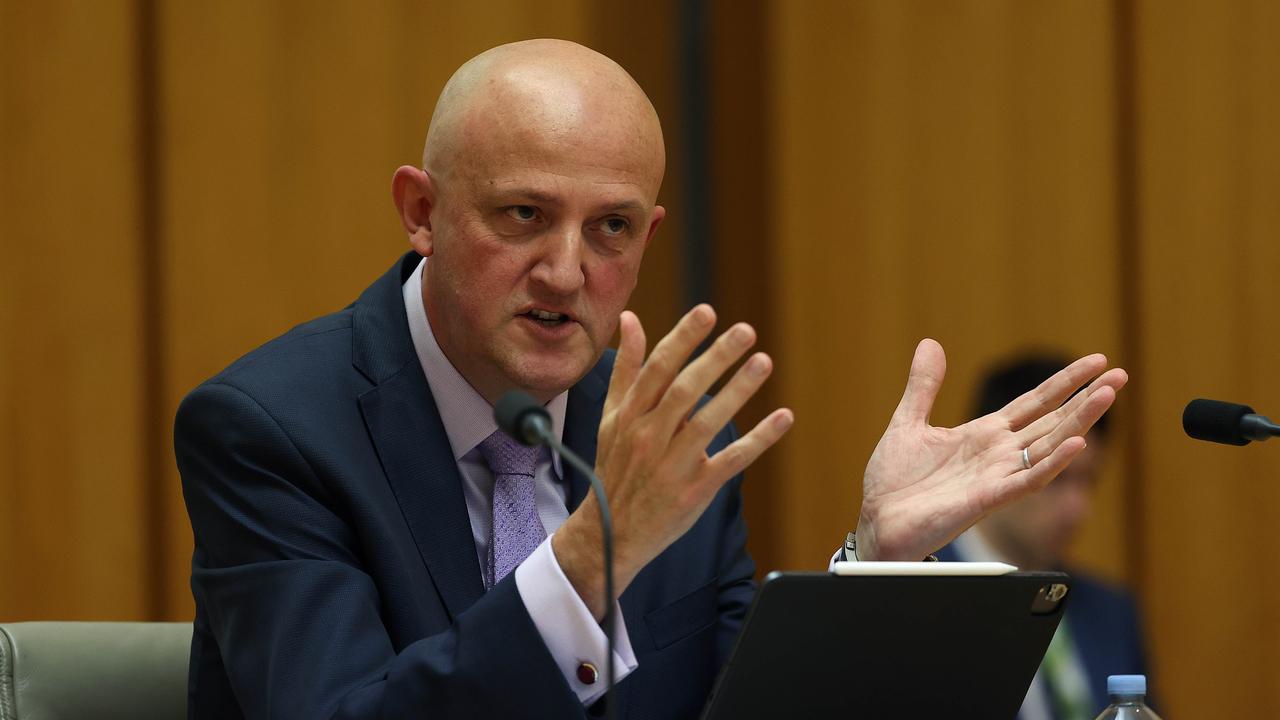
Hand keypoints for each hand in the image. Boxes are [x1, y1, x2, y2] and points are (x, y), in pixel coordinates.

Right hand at [554, 305, 793, 617]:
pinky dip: (758, 440)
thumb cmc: (615, 469)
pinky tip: (783, 417)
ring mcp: (673, 465)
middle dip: (715, 358)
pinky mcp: (695, 490)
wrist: (609, 533)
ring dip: (737, 390)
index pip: (658, 369)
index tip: (707, 312)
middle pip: (684, 390)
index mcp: (629, 415)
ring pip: (707, 422)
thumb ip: (627, 368)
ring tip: (764, 362)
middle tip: (746, 331)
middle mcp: (649, 437)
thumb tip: (631, 319)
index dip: (683, 338)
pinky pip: (731, 461)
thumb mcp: (611, 418)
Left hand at [854, 339, 1127, 561]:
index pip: (1034, 403)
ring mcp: (996, 476)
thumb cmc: (894, 483)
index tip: (1097, 361)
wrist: (876, 522)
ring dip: (1079, 421)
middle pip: (1052, 421)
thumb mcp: (908, 423)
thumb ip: (924, 386)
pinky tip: (1076, 444)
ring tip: (1106, 395)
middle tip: (1121, 375)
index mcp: (983, 435)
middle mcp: (997, 454)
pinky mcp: (987, 498)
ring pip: (1049, 446)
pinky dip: (1052, 463)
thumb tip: (930, 343)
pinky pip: (1027, 480)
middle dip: (1086, 398)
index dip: (1065, 382)